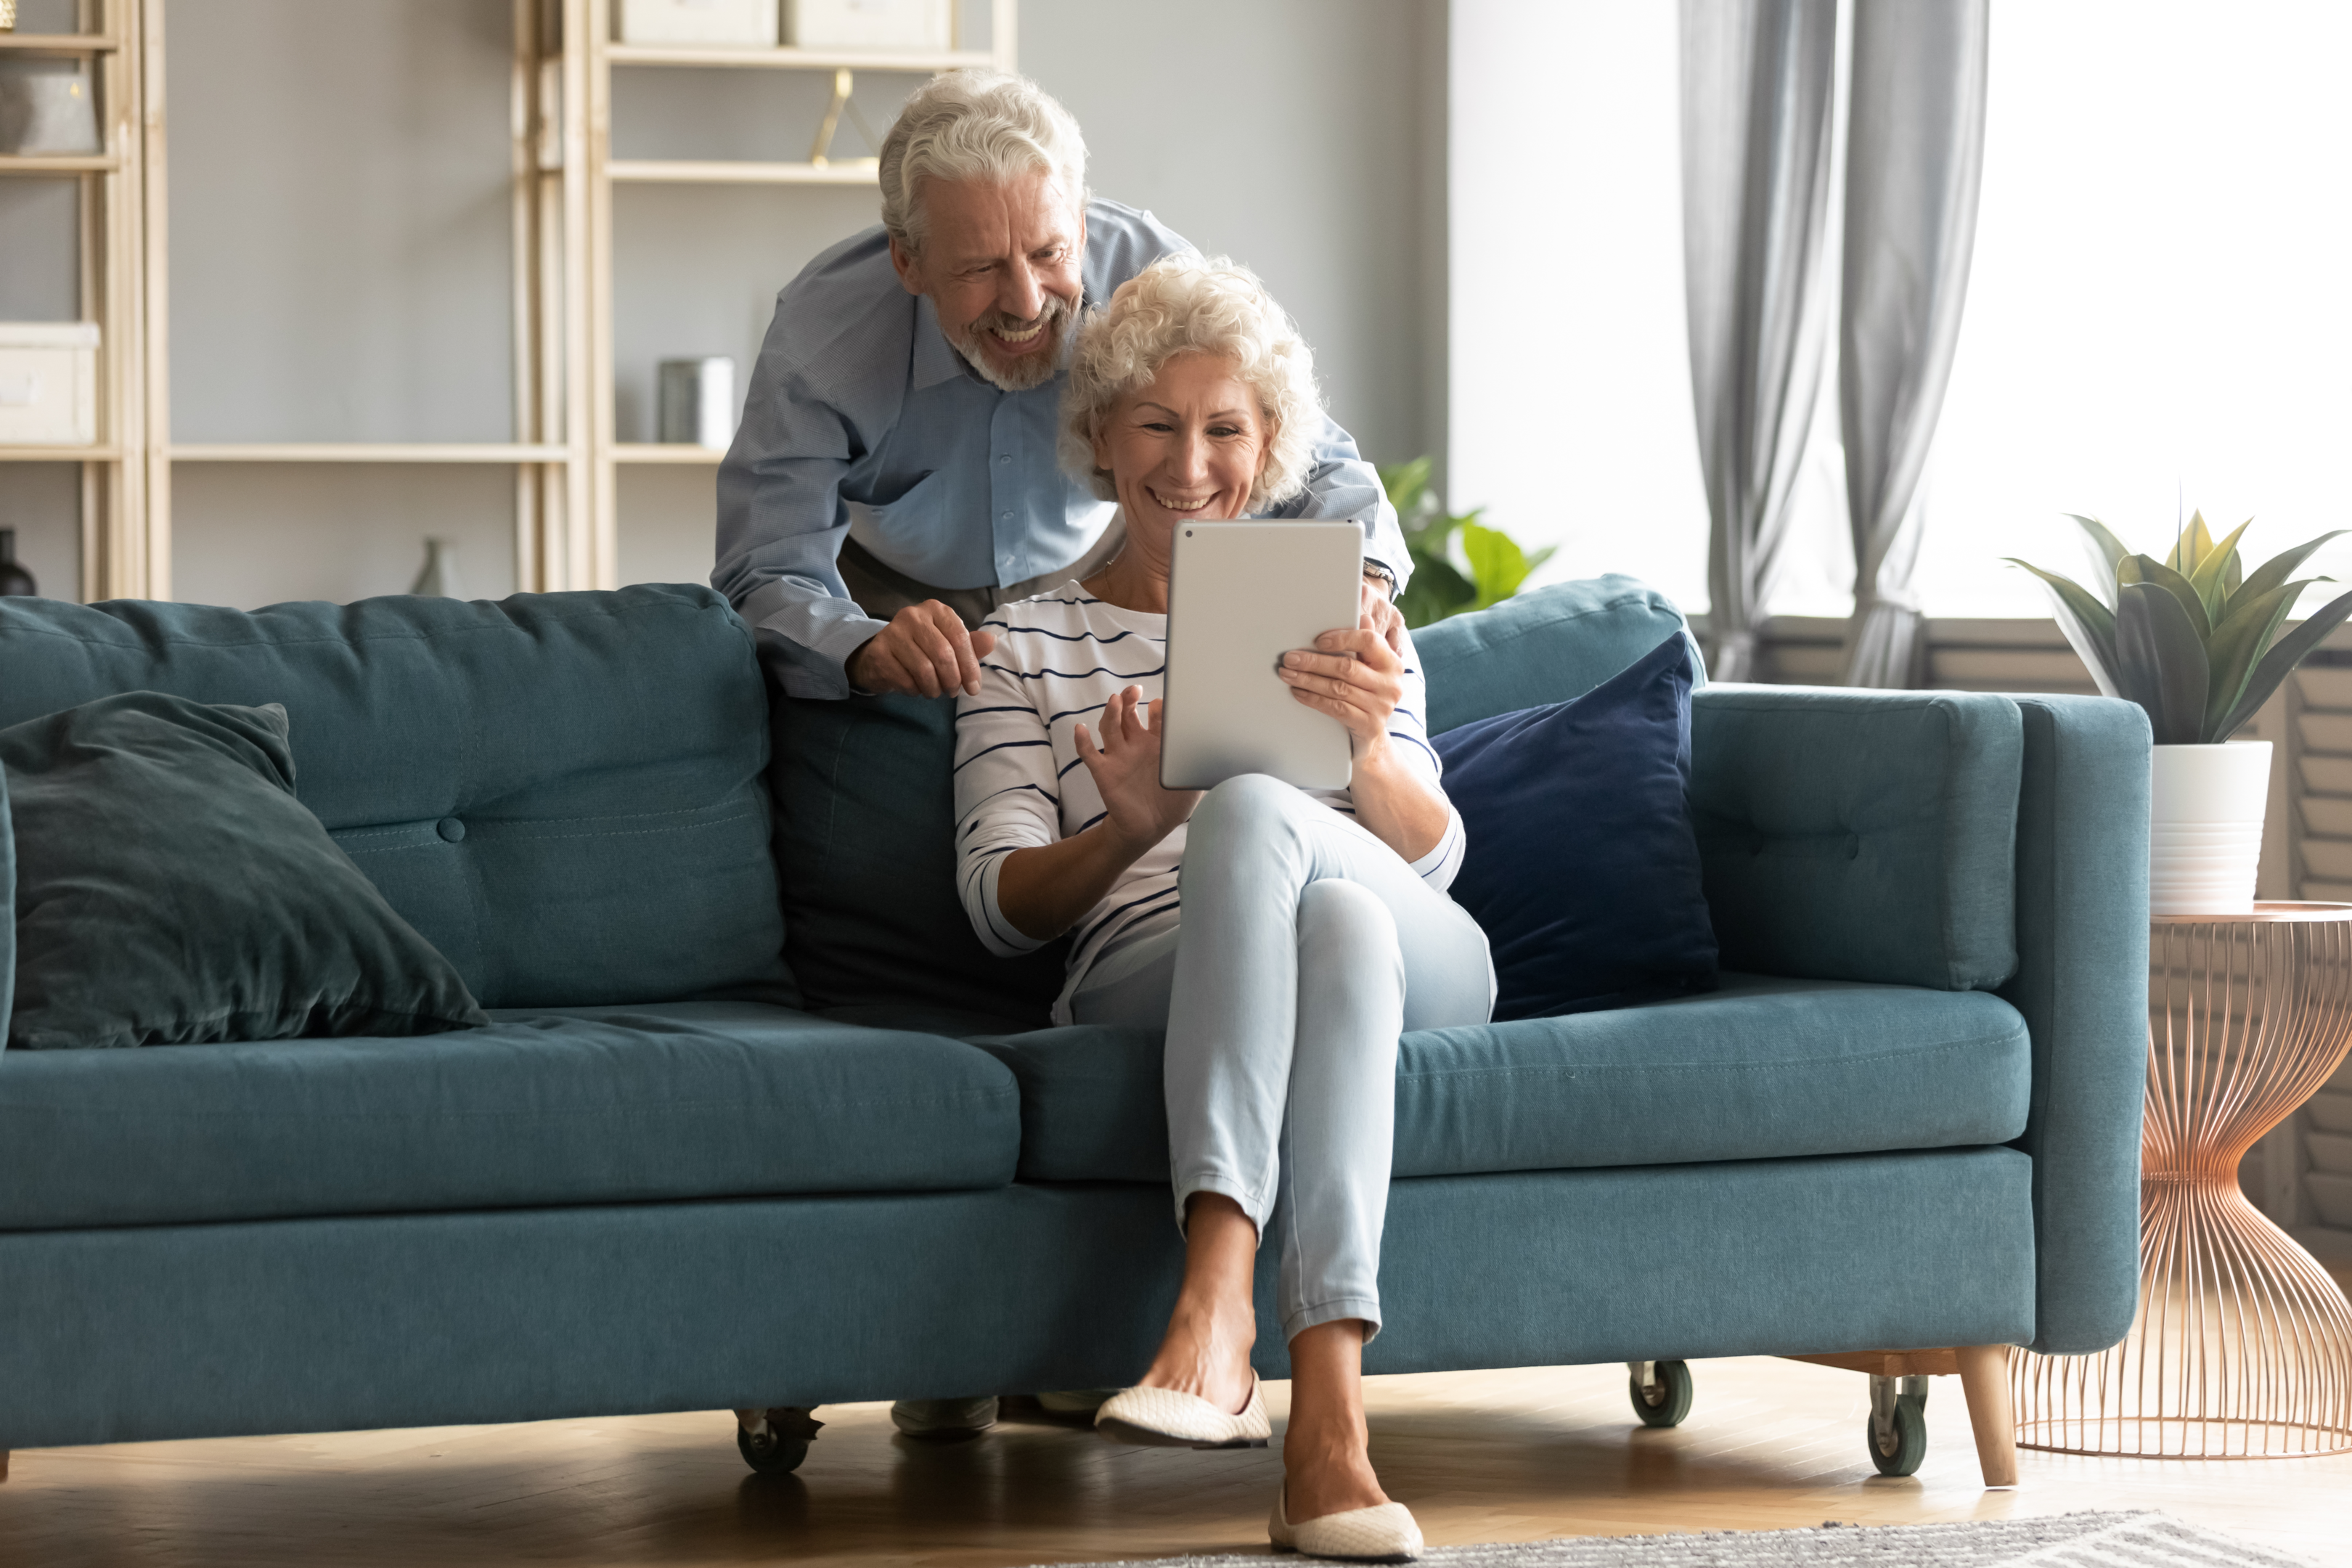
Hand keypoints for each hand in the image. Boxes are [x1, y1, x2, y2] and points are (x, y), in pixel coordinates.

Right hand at [848, 601, 999, 696]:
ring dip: (933, 688)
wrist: (881, 656)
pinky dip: (914, 691)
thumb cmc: (921, 649)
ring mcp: (892, 632)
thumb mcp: (948, 644)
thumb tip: (992, 640)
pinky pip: (905, 680)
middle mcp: (913, 615)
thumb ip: (970, 644)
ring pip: (924, 670)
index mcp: (935, 609)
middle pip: (943, 654)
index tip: (974, 688)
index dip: (970, 666)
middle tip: (953, 692)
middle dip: (953, 680)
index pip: (960, 637)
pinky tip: (914, 688)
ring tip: (934, 691)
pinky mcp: (878, 652)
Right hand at [1074, 686, 1201, 855]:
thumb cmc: (1173, 803)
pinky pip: (1089, 754)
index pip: (1156, 716)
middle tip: (1135, 690)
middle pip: (1129, 714)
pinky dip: (1083, 741)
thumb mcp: (1193, 782)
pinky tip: (1081, 729)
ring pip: (1110, 727)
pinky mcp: (1104, 772)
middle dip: (1130, 699)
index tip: (1164, 704)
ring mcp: (1119, 757)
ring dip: (1111, 712)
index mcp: (1158, 743)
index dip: (1159, 707)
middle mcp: (1137, 745)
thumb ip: (1203, 765)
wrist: (1150, 829)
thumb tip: (1224, 749)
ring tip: (1116, 701)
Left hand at [1278, 592, 1407, 760]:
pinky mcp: (1369, 725)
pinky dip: (1313, 699)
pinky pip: (1335, 708)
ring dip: (1308, 679)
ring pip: (1337, 688)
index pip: (1369, 641)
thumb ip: (1363, 646)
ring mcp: (1382, 706)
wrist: (1372, 741)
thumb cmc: (1365, 697)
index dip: (1342, 638)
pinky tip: (1298, 693)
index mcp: (1392, 663)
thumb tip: (1360, 615)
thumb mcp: (1368, 670)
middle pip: (1347, 667)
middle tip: (1289, 658)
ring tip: (1288, 674)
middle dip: (1313, 661)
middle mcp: (1391, 684)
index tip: (1317, 640)